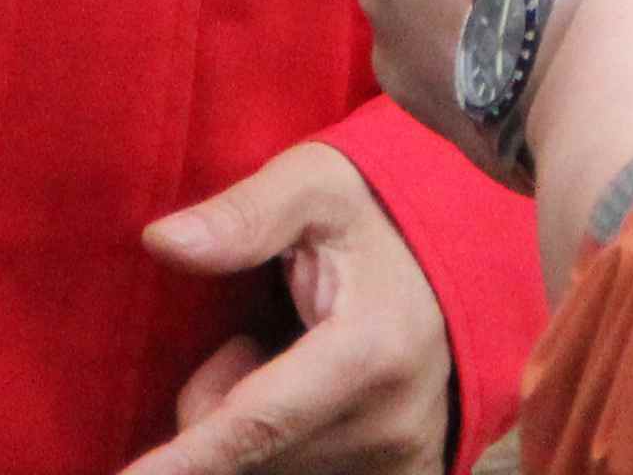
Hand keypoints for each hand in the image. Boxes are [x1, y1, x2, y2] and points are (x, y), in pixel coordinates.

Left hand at [116, 139, 449, 474]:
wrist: (470, 248)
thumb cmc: (378, 210)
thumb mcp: (315, 186)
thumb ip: (245, 215)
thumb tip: (162, 241)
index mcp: (370, 351)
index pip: (255, 422)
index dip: (185, 461)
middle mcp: (390, 423)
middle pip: (250, 454)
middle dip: (218, 402)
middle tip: (251, 335)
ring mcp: (402, 460)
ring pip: (271, 472)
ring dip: (253, 428)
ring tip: (289, 357)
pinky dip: (285, 447)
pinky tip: (309, 399)